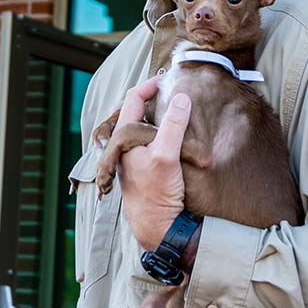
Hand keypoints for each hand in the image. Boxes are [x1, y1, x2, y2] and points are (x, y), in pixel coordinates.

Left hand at [115, 78, 190, 250]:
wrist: (158, 227)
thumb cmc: (156, 193)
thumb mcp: (166, 155)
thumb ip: (173, 126)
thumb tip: (181, 98)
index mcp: (124, 137)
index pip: (134, 98)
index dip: (150, 85)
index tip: (169, 80)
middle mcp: (126, 145)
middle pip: (140, 111)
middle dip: (157, 99)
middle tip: (178, 92)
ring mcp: (135, 156)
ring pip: (148, 126)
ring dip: (163, 116)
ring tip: (183, 110)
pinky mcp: (147, 167)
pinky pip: (155, 140)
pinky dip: (166, 132)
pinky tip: (181, 135)